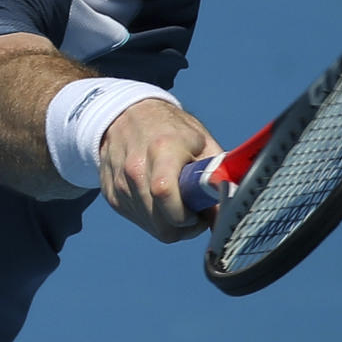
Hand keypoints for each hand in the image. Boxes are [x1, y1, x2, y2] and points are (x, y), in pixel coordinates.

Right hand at [98, 98, 222, 242]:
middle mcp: (134, 168)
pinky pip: (139, 220)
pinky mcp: (111, 194)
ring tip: (177, 200)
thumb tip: (231, 214)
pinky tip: (159, 198)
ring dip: (169, 222)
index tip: (200, 212)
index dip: (188, 216)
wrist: (127, 115)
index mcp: (161, 149)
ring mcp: (119, 183)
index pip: (165, 194)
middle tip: (194, 211)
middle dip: (183, 226)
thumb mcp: (202, 144)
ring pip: (151, 226)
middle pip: (160, 222)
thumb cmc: (172, 130)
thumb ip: (217, 178)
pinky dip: (154, 217)